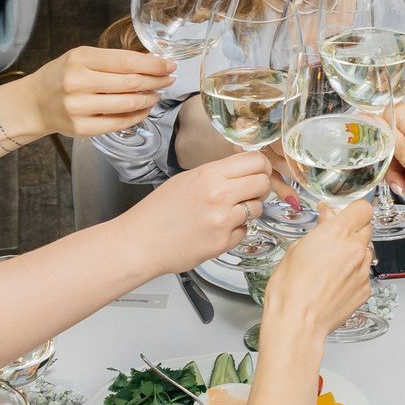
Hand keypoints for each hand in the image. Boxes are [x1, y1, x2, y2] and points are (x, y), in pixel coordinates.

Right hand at [22, 45, 175, 136]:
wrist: (34, 102)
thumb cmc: (61, 76)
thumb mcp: (81, 58)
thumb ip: (111, 60)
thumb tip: (150, 62)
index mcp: (79, 59)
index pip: (126, 61)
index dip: (153, 63)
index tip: (169, 64)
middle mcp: (77, 83)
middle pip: (130, 83)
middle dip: (156, 81)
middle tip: (169, 79)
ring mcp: (79, 107)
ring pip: (127, 104)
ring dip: (149, 99)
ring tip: (157, 93)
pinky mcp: (81, 128)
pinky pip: (118, 123)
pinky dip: (137, 116)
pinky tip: (144, 109)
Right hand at [118, 150, 269, 274]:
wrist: (140, 243)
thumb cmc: (157, 212)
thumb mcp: (186, 180)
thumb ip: (216, 173)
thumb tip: (242, 170)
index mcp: (209, 175)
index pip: (255, 161)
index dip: (261, 165)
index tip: (259, 170)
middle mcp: (220, 196)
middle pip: (263, 183)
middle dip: (260, 186)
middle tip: (250, 191)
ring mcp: (223, 221)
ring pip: (257, 208)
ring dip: (247, 209)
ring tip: (226, 212)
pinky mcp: (223, 243)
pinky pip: (244, 231)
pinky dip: (235, 230)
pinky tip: (216, 229)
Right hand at [258, 199, 372, 345]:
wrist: (297, 323)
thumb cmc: (290, 289)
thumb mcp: (296, 249)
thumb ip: (318, 230)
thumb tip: (327, 218)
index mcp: (337, 232)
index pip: (362, 208)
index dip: (354, 210)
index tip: (346, 213)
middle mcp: (355, 248)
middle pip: (366, 228)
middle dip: (353, 230)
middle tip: (334, 239)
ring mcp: (362, 270)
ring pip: (367, 251)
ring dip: (354, 252)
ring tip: (332, 264)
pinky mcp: (365, 289)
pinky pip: (364, 273)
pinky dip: (353, 274)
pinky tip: (334, 282)